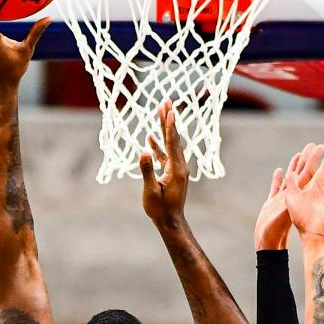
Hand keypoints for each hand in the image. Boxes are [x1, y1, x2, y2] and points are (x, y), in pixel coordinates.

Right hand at [138, 101, 189, 226]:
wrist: (170, 222)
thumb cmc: (160, 209)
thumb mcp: (150, 191)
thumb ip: (147, 171)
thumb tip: (143, 152)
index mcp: (176, 170)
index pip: (172, 143)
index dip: (170, 126)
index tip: (170, 111)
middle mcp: (180, 166)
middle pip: (174, 138)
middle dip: (169, 119)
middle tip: (167, 101)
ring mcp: (177, 169)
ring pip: (170, 144)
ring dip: (165, 128)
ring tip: (161, 112)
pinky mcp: (172, 173)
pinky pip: (165, 154)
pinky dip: (159, 145)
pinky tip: (150, 137)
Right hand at [255, 142, 321, 249]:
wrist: (269, 245)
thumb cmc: (276, 231)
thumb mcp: (282, 211)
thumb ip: (286, 196)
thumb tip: (289, 180)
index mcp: (298, 196)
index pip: (307, 173)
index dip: (312, 160)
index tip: (318, 147)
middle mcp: (293, 196)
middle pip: (302, 173)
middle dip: (307, 160)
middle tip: (312, 145)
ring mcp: (284, 199)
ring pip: (291, 179)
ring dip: (294, 167)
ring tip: (298, 154)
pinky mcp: (274, 204)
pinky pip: (277, 188)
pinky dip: (278, 180)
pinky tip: (280, 171)